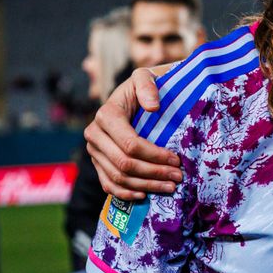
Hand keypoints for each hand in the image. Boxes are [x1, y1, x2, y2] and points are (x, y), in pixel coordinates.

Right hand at [85, 66, 180, 199]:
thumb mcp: (146, 77)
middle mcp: (94, 134)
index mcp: (106, 114)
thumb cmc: (143, 87)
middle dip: (154, 173)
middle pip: (125, 164)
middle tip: (178, 176)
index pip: (131, 144)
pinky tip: (145, 194)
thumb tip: (153, 106)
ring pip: (118, 177)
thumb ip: (147, 86)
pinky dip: (126, 193)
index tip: (177, 159)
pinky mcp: (97, 162)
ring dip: (146, 185)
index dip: (155, 155)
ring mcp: (94, 151)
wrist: (132, 96)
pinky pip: (108, 184)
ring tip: (170, 186)